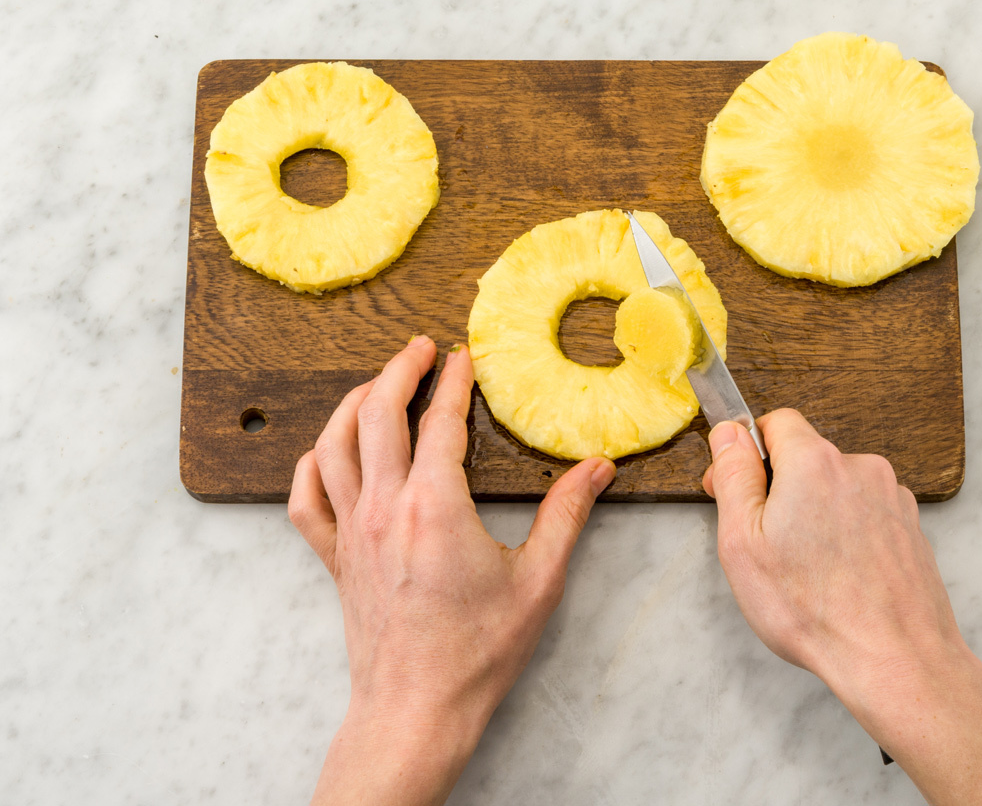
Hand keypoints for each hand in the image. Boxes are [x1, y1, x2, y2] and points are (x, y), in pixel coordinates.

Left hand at [288, 337, 614, 805]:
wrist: (417, 709)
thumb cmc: (476, 652)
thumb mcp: (538, 580)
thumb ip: (567, 515)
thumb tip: (596, 468)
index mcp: (435, 505)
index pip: (440, 421)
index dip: (453, 381)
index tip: (463, 356)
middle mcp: (384, 508)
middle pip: (377, 415)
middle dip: (399, 371)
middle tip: (419, 348)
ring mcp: (352, 533)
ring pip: (334, 446)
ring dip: (353, 404)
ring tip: (375, 384)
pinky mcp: (336, 560)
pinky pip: (307, 500)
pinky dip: (311, 466)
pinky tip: (324, 452)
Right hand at [704, 410, 981, 805]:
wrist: (895, 658)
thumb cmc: (814, 609)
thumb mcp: (742, 541)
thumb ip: (733, 475)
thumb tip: (728, 433)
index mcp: (814, 462)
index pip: (775, 423)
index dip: (747, 453)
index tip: (735, 489)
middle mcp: (859, 468)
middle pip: (806, 457)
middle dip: (781, 490)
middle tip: (766, 544)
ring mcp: (891, 497)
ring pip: (836, 489)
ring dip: (816, 515)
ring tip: (807, 571)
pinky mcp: (910, 527)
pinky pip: (864, 514)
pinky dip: (848, 535)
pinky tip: (839, 577)